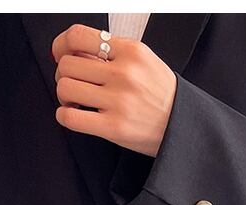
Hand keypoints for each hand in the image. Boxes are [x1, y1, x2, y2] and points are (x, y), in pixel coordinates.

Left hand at [51, 24, 176, 156]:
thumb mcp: (145, 62)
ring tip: (77, 101)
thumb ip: (113, 53)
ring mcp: (119, 101)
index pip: (78, 36)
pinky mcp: (114, 127)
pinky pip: (70, 117)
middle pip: (68, 64)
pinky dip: (65, 115)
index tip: (60, 54)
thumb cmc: (163, 96)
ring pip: (65, 88)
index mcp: (131, 52)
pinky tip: (75, 115)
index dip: (61, 44)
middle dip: (64, 74)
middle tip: (74, 83)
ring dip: (64, 95)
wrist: (184, 127)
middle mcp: (125, 74)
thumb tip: (73, 52)